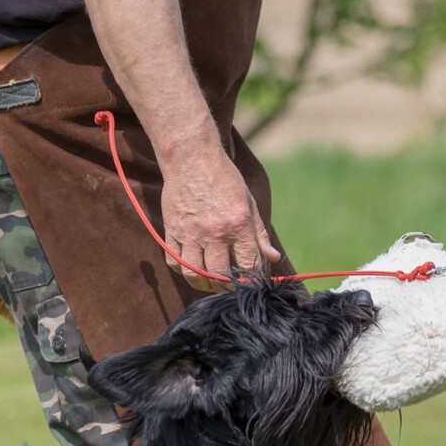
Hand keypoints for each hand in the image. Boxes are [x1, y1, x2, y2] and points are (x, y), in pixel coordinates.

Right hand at [160, 147, 280, 291]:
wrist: (191, 158)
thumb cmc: (224, 179)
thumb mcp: (249, 203)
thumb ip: (259, 234)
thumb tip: (274, 258)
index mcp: (238, 224)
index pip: (248, 265)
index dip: (252, 280)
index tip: (251, 282)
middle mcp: (214, 232)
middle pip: (220, 276)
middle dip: (228, 288)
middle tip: (230, 287)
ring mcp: (190, 233)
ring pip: (194, 274)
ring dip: (203, 285)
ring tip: (210, 283)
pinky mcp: (172, 230)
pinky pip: (174, 262)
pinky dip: (183, 270)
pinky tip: (192, 268)